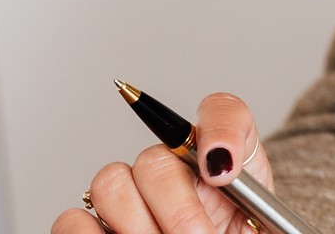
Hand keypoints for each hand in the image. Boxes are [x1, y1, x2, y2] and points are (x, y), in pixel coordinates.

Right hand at [54, 93, 272, 233]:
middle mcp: (167, 167)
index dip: (221, 132)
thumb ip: (245, 171)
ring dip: (138, 225)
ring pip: (109, 183)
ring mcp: (127, 197)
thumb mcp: (261, 216)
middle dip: (178, 210)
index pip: (222, 113)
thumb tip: (220, 160)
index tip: (222, 170)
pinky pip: (73, 220)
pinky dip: (93, 233)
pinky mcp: (93, 226)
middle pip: (154, 160)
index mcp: (213, 158)